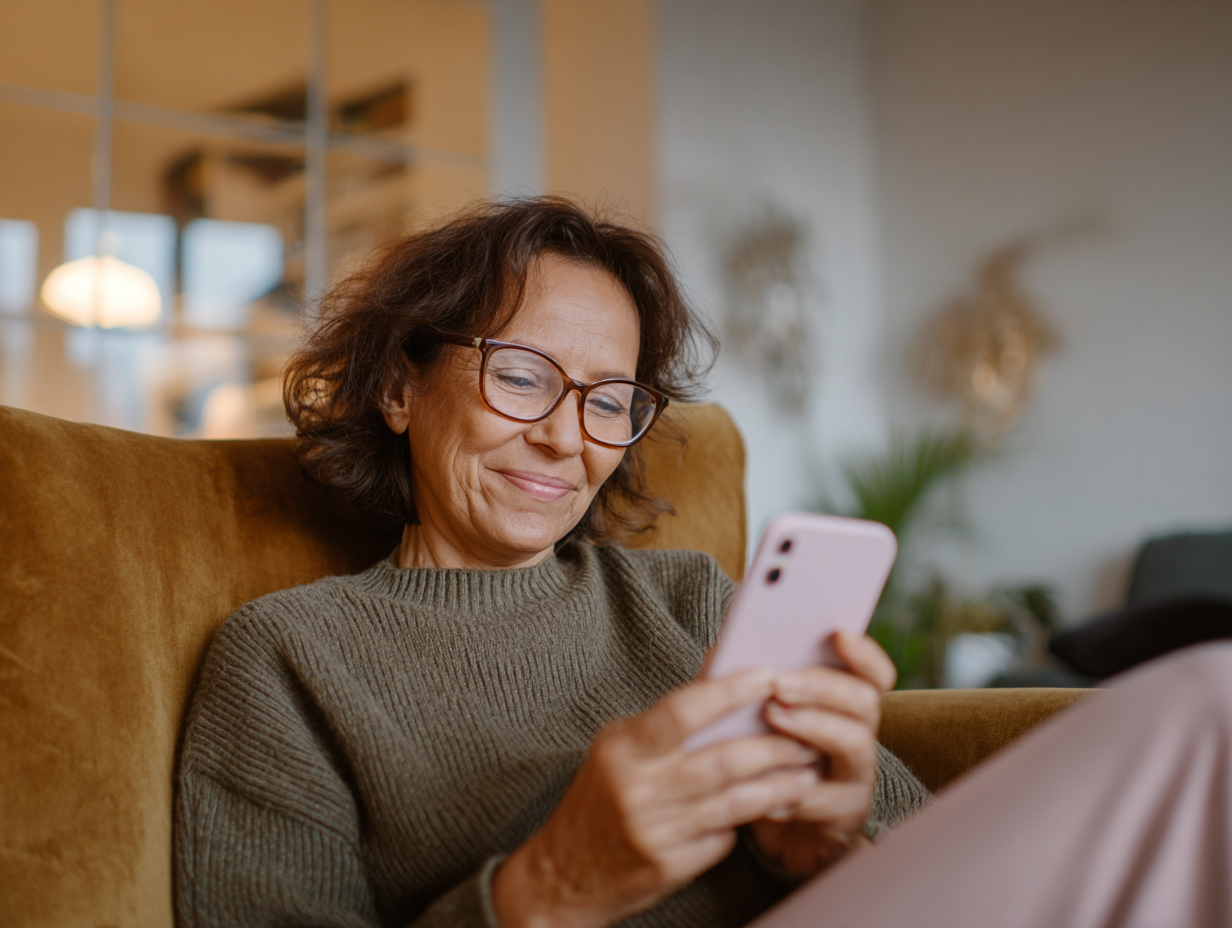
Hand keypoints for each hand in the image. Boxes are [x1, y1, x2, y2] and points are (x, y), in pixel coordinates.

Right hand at [492, 669, 822, 927]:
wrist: (562, 875)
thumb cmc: (600, 797)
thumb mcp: (620, 749)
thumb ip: (667, 721)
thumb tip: (721, 675)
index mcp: (622, 750)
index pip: (682, 711)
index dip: (729, 692)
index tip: (766, 676)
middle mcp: (639, 790)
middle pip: (723, 761)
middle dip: (774, 746)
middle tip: (806, 732)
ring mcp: (656, 832)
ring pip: (736, 803)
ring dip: (779, 785)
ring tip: (806, 770)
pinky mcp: (672, 867)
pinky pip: (724, 836)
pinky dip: (748, 819)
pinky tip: (773, 806)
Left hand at [748, 631, 896, 877]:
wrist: (775, 826)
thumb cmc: (765, 756)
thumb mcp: (758, 717)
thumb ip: (748, 683)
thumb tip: (725, 648)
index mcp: (843, 704)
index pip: (873, 673)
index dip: (863, 653)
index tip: (837, 633)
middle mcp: (859, 735)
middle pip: (865, 701)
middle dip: (823, 686)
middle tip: (780, 683)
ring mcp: (856, 776)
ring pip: (853, 743)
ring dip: (812, 726)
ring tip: (773, 718)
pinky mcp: (843, 815)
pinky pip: (825, 800)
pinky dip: (793, 790)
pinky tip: (765, 787)